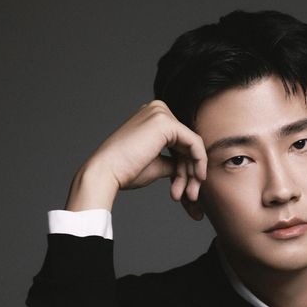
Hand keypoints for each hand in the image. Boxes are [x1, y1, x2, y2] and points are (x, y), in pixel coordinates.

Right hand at [65, 100, 206, 209]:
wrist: (107, 172)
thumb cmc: (125, 171)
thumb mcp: (156, 164)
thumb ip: (173, 161)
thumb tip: (188, 167)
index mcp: (153, 117)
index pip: (180, 143)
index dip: (185, 168)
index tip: (184, 190)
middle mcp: (157, 110)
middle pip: (187, 144)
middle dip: (191, 172)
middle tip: (190, 196)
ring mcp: (161, 113)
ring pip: (192, 146)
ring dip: (192, 173)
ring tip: (188, 195)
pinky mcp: (165, 123)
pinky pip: (194, 143)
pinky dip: (199, 162)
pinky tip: (197, 179)